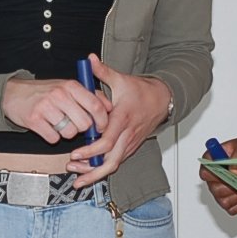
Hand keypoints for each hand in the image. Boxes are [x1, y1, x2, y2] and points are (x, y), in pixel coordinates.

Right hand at [3, 77, 109, 145]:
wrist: (13, 93)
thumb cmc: (44, 91)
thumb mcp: (68, 87)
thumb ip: (90, 95)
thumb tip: (109, 106)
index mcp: (71, 86)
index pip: (95, 106)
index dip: (102, 120)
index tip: (101, 127)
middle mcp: (59, 95)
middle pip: (84, 123)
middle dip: (82, 129)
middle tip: (76, 125)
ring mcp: (46, 107)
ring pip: (69, 133)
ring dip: (66, 133)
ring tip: (59, 124)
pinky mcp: (34, 120)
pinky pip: (53, 138)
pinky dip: (52, 137)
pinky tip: (48, 127)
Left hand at [65, 55, 170, 188]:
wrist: (162, 100)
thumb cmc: (141, 91)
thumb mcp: (121, 79)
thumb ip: (103, 72)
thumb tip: (89, 59)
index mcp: (123, 119)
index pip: (107, 141)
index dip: (91, 150)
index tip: (75, 153)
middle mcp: (127, 135)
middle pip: (111, 161)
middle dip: (92, 171)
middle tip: (74, 174)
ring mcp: (130, 143)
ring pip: (113, 165)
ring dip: (95, 173)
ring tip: (78, 177)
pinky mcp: (131, 147)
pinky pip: (117, 162)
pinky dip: (103, 169)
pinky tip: (89, 171)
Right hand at [197, 134, 236, 215]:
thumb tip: (233, 170)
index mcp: (212, 160)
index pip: (205, 171)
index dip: (216, 174)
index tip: (230, 172)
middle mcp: (214, 176)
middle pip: (216, 189)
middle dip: (235, 185)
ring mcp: (221, 189)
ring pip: (224, 201)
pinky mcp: (230, 200)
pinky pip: (232, 208)